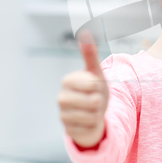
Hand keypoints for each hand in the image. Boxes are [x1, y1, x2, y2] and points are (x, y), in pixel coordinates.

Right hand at [58, 29, 109, 147]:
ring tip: (92, 110)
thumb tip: (85, 32)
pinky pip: (90, 128)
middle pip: (93, 101)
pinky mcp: (68, 130)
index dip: (99, 86)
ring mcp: (63, 115)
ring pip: (92, 115)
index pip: (92, 84)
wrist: (94, 113)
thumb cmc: (94, 90)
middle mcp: (61, 98)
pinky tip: (88, 121)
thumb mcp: (95, 72)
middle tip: (95, 99)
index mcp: (67, 81)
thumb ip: (90, 54)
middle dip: (99, 101)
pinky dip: (94, 125)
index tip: (94, 86)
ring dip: (98, 113)